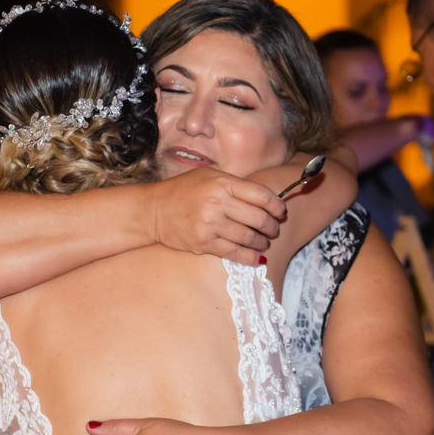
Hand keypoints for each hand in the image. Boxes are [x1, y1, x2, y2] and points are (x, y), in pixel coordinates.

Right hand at [146, 168, 285, 263]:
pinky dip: (250, 257)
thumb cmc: (183, 191)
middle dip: (273, 227)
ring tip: (264, 242)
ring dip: (262, 243)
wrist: (152, 210)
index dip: (277, 206)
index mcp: (223, 184)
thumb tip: (265, 199)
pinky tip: (257, 257)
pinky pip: (234, 253)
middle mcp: (218, 203)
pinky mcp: (203, 243)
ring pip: (249, 238)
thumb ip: (235, 185)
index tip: (281, 212)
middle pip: (259, 218)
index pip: (262, 195)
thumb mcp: (209, 177)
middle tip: (274, 230)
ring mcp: (210, 224)